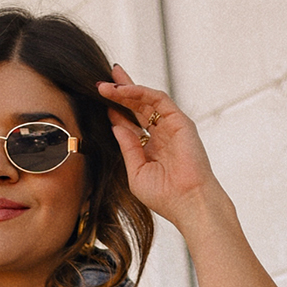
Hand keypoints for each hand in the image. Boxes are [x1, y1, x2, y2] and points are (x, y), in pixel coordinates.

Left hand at [97, 70, 224, 234]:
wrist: (188, 202)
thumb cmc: (165, 196)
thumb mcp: (136, 172)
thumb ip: (127, 148)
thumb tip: (115, 126)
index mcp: (150, 148)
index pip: (131, 124)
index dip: (115, 112)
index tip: (98, 102)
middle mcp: (161, 134)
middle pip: (138, 106)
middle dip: (120, 93)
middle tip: (100, 84)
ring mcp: (171, 126)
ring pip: (146, 100)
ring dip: (126, 90)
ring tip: (105, 86)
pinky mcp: (180, 120)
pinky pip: (158, 99)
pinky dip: (140, 92)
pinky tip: (123, 90)